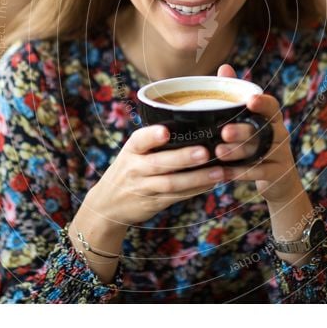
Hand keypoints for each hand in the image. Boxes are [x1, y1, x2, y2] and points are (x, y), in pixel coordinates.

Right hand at [85, 125, 225, 225]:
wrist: (108, 204)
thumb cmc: (129, 169)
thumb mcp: (133, 152)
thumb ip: (152, 141)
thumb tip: (191, 123)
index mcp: (132, 149)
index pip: (140, 140)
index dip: (152, 136)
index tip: (165, 131)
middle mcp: (135, 168)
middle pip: (160, 163)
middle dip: (183, 158)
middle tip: (205, 152)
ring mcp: (144, 187)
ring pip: (172, 183)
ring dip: (197, 178)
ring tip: (218, 171)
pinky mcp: (153, 202)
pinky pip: (177, 196)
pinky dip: (196, 190)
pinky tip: (212, 183)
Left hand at [214, 64, 304, 204]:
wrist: (279, 182)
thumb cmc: (256, 144)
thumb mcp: (250, 122)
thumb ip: (237, 96)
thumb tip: (224, 67)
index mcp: (272, 119)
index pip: (272, 106)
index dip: (263, 103)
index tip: (250, 100)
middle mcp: (280, 134)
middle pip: (263, 131)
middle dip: (244, 131)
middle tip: (225, 131)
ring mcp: (281, 155)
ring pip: (261, 152)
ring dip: (239, 152)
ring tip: (218, 152)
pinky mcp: (278, 175)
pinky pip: (260, 173)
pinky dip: (240, 173)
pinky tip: (222, 173)